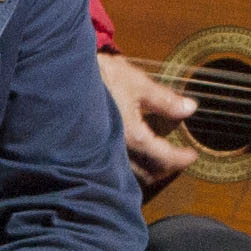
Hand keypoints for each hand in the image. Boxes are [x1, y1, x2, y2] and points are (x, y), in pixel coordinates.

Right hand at [98, 52, 198, 188]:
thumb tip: (190, 108)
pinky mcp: (88, 150)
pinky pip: (113, 167)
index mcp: (134, 137)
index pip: (165, 157)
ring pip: (129, 173)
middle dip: (165, 169)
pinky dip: (128, 165)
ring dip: (146, 169)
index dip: (181, 158)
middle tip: (176, 159)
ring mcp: (101, 154)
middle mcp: (118, 152)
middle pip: (148, 173)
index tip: (192, 156)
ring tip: (154, 157)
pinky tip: (129, 154)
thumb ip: (164, 99)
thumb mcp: (135, 82)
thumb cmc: (98, 77)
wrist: (58, 78)